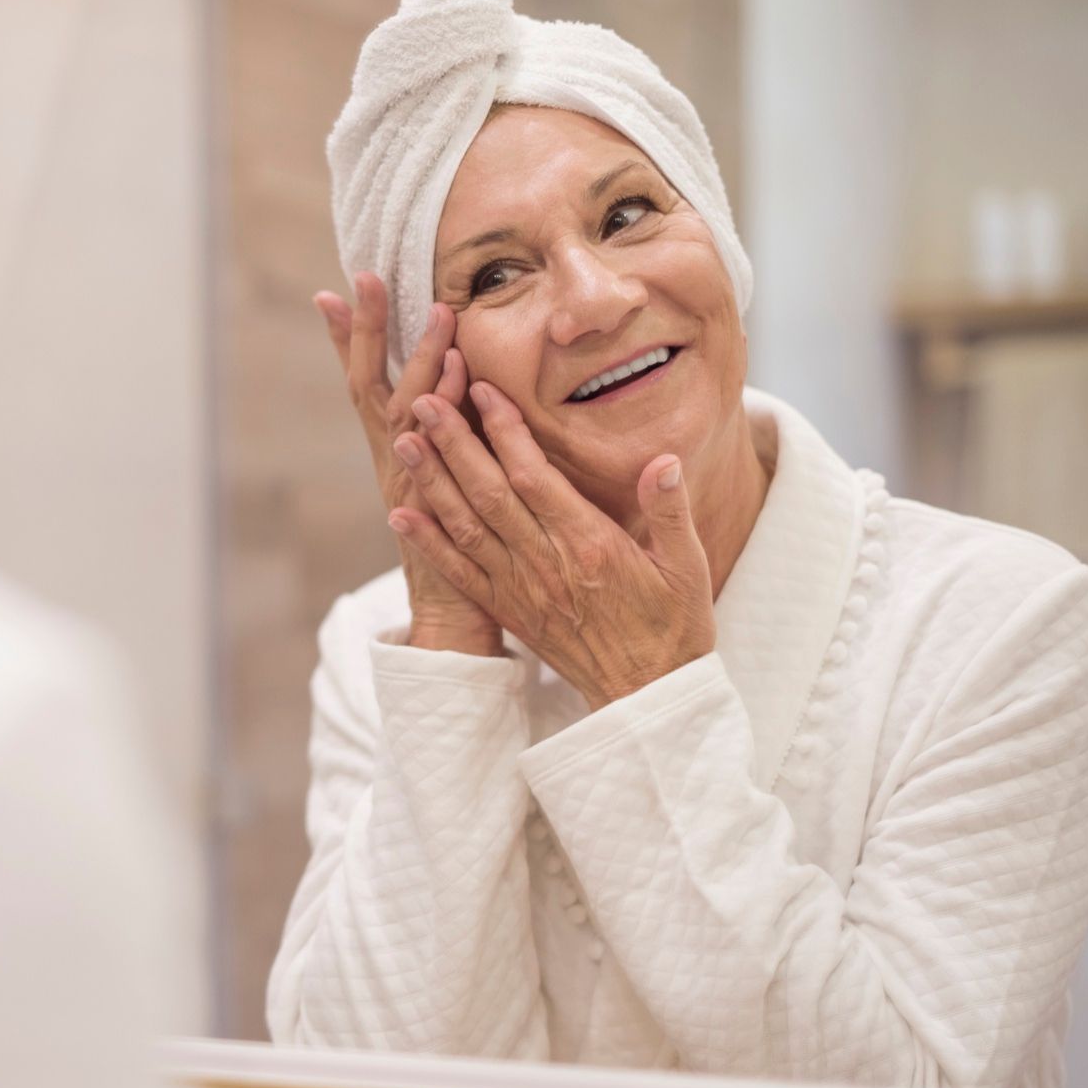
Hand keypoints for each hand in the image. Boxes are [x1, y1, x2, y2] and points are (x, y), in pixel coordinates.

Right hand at [316, 273, 500, 655]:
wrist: (455, 620)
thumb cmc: (465, 549)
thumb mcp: (453, 480)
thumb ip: (457, 435)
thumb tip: (472, 383)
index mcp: (396, 452)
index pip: (366, 383)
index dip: (348, 339)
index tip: (332, 291)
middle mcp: (392, 463)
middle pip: (368, 386)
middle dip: (365, 330)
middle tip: (365, 277)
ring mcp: (406, 486)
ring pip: (402, 415)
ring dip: (418, 362)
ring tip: (439, 315)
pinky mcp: (430, 511)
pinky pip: (431, 458)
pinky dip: (439, 419)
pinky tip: (454, 381)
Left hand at [387, 381, 715, 706]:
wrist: (647, 698)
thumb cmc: (674, 627)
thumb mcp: (689, 568)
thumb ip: (673, 512)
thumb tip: (663, 460)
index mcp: (590, 545)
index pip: (535, 477)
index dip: (505, 431)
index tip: (482, 389)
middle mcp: (545, 564)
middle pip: (489, 494)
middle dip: (453, 444)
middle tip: (423, 400)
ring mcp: (521, 589)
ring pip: (466, 527)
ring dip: (432, 482)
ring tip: (404, 440)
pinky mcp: (508, 612)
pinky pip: (459, 573)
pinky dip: (427, 543)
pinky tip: (399, 514)